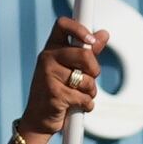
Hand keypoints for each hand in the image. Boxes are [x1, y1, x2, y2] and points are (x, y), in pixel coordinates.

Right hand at [20, 21, 99, 140]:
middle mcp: (47, 58)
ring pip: (87, 80)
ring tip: (79, 95)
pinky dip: (86, 105)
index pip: (63, 25)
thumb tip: (103, 34)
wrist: (38, 119)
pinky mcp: (55, 94)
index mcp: (52, 48)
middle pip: (84, 55)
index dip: (80, 28)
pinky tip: (75, 106)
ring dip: (90, 91)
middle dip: (94, 70)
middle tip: (90, 78)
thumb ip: (88, 52)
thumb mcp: (70, 68)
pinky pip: (84, 97)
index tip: (91, 40)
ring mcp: (49, 76)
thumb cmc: (56, 91)